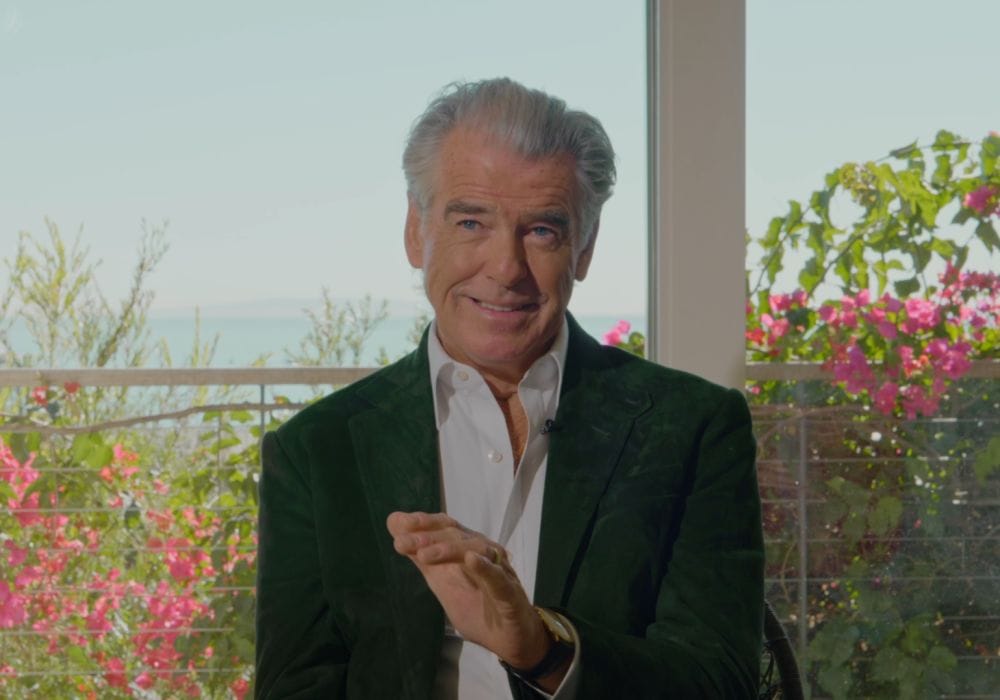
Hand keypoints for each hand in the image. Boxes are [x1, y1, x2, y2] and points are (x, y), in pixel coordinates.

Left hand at [386, 511, 549, 669]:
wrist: (510, 640)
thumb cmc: (477, 607)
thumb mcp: (443, 583)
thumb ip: (423, 559)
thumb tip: (397, 530)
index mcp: (466, 549)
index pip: (445, 527)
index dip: (423, 523)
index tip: (398, 523)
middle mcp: (483, 552)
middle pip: (456, 535)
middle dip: (428, 536)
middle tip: (402, 542)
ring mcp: (498, 570)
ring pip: (475, 550)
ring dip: (448, 549)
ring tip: (425, 554)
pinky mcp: (510, 593)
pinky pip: (498, 578)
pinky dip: (485, 568)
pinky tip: (471, 561)